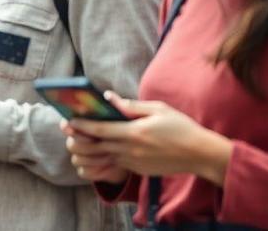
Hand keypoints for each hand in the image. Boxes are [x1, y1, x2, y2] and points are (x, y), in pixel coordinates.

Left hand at [69, 92, 232, 186]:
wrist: (199, 154)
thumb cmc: (180, 127)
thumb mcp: (157, 109)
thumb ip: (130, 105)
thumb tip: (108, 97)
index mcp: (134, 133)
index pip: (100, 129)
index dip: (81, 125)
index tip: (69, 120)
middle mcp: (130, 150)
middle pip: (95, 146)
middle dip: (78, 139)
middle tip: (67, 131)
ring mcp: (133, 162)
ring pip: (102, 158)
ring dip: (88, 151)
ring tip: (78, 141)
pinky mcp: (137, 170)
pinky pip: (115, 164)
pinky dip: (103, 158)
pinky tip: (98, 150)